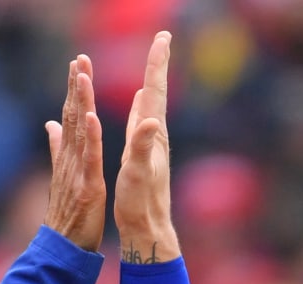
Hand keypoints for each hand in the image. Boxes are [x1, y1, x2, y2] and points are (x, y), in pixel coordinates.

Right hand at [43, 55, 104, 251]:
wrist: (63, 248)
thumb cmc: (66, 216)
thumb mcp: (62, 177)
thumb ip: (57, 148)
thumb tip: (50, 125)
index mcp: (68, 158)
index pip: (70, 118)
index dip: (73, 91)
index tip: (76, 65)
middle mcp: (70, 161)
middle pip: (73, 118)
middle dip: (76, 88)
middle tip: (79, 59)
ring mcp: (77, 173)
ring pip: (80, 133)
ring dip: (82, 103)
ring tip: (83, 77)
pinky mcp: (88, 188)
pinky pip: (90, 159)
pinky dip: (92, 137)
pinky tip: (92, 117)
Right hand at [114, 30, 180, 262]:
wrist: (148, 229)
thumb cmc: (141, 203)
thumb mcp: (140, 173)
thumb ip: (143, 145)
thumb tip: (151, 120)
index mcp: (152, 136)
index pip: (155, 91)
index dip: (157, 64)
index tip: (163, 37)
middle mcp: (154, 137)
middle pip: (156, 92)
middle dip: (156, 65)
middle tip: (162, 40)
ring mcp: (150, 147)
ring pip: (149, 107)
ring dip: (150, 84)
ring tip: (152, 67)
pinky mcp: (144, 157)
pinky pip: (142, 123)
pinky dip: (141, 108)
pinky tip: (141, 106)